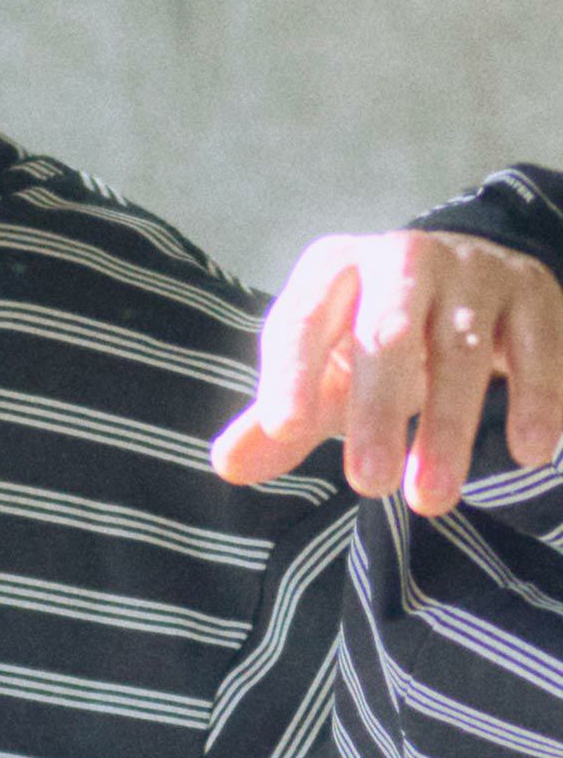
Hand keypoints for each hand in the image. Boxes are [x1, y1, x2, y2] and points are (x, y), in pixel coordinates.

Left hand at [211, 231, 562, 515]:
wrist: (465, 280)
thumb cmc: (372, 341)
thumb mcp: (323, 373)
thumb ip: (278, 422)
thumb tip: (227, 466)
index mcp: (332, 271)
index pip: (301, 321)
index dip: (290, 374)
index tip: (285, 429)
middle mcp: (401, 258)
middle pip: (386, 332)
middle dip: (378, 410)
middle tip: (368, 485)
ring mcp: (471, 270)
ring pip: (461, 347)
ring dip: (448, 427)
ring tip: (431, 499)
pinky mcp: (532, 293)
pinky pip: (537, 347)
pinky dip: (537, 398)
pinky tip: (530, 453)